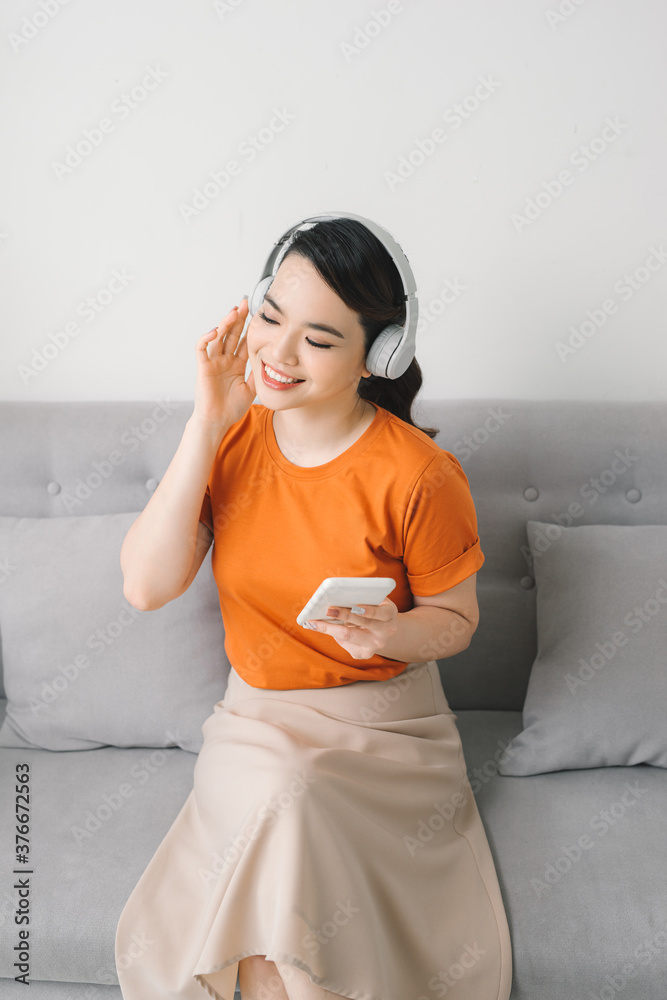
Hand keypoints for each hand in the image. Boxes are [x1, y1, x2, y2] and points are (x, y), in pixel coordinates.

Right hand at [193, 299, 255, 428]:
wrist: (217, 422)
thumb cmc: (231, 409)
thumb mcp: (252, 389)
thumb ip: (258, 374)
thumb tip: (272, 363)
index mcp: (236, 365)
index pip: (243, 341)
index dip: (249, 328)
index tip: (257, 315)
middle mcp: (224, 360)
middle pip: (231, 334)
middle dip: (238, 319)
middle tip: (245, 303)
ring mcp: (213, 362)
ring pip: (218, 337)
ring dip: (224, 324)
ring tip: (233, 312)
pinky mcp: (203, 367)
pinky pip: (202, 348)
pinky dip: (206, 338)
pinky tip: (215, 331)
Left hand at [307, 598, 398, 659]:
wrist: (383, 629)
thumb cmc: (374, 607)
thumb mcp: (375, 599)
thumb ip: (364, 595)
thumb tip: (339, 592)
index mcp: (390, 615)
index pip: (380, 613)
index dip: (368, 610)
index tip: (355, 606)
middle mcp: (385, 632)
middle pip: (361, 624)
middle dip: (343, 616)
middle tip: (327, 610)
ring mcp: (374, 646)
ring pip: (348, 636)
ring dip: (329, 627)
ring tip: (313, 622)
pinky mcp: (363, 654)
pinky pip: (344, 643)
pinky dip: (332, 633)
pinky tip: (322, 627)